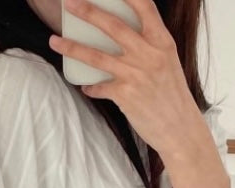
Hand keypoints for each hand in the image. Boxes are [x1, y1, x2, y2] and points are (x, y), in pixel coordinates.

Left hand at [49, 0, 205, 160]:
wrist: (180, 130)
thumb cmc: (172, 95)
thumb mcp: (167, 62)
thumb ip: (148, 45)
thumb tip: (121, 34)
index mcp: (162, 42)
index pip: (144, 6)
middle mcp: (148, 54)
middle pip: (113, 26)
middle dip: (88, 12)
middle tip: (69, 3)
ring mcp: (136, 75)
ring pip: (97, 56)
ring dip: (72, 47)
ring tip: (54, 41)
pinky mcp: (125, 96)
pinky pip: (99, 87)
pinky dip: (90, 86)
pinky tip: (85, 86)